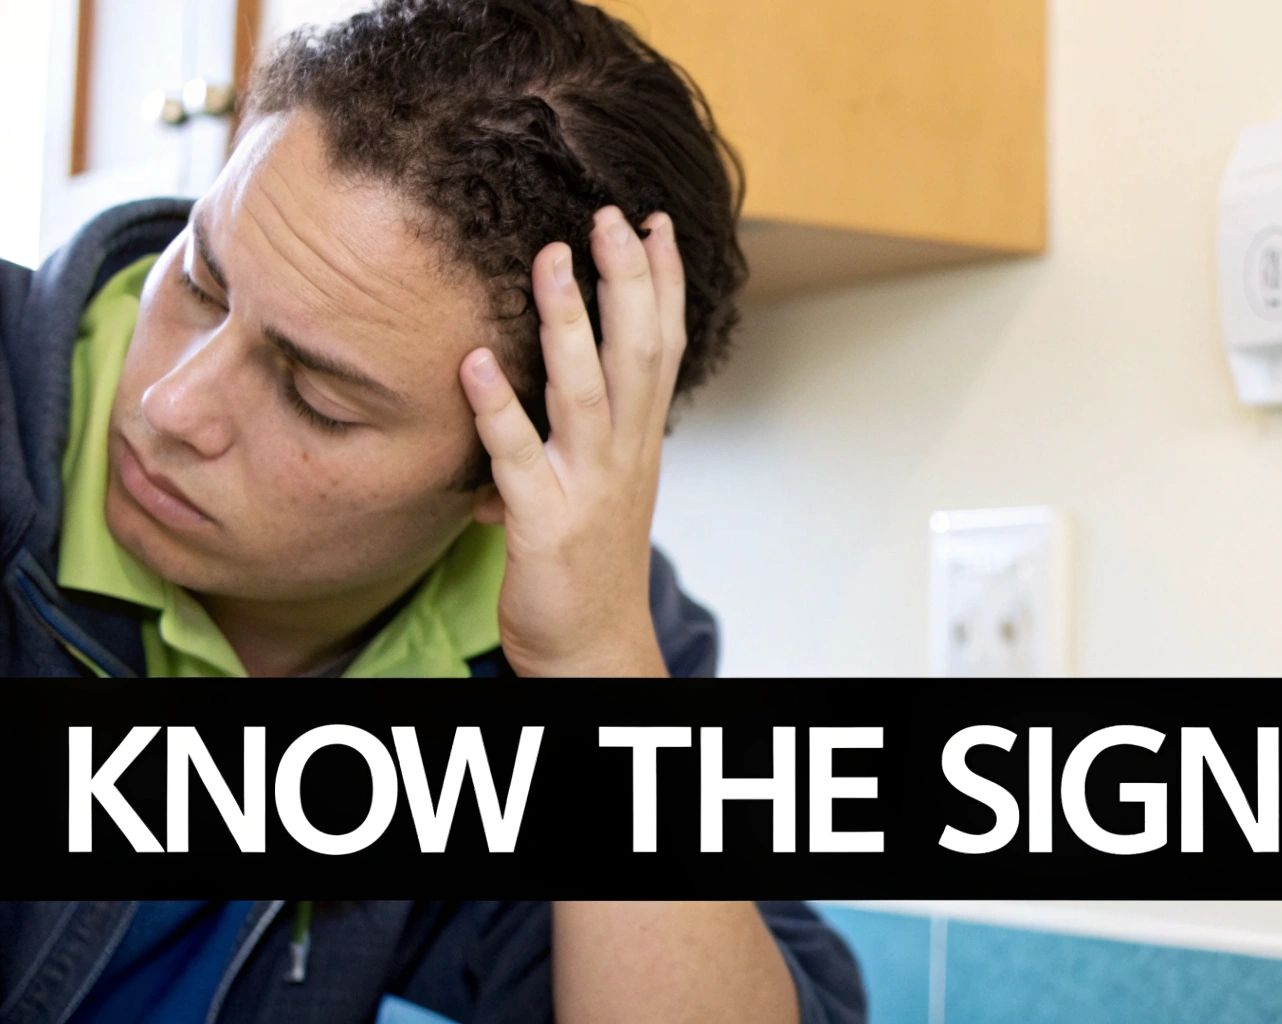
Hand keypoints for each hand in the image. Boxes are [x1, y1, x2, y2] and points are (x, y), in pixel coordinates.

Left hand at [458, 206, 683, 676]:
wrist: (593, 648)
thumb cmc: (589, 563)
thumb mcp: (600, 482)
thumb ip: (582, 426)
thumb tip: (541, 369)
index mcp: (639, 441)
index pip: (662, 347)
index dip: (663, 284)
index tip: (656, 222)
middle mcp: (625, 455)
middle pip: (639, 354)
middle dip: (630, 281)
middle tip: (612, 214)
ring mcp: (588, 487)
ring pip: (587, 392)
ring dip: (570, 323)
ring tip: (550, 258)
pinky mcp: (545, 524)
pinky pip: (518, 458)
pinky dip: (498, 408)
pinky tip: (474, 363)